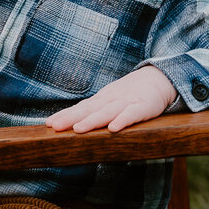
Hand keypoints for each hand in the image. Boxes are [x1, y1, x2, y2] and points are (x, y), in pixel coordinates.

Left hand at [48, 64, 176, 134]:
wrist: (158, 79)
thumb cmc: (130, 94)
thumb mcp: (110, 101)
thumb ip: (94, 111)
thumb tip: (72, 123)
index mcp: (102, 99)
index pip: (80, 107)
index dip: (65, 115)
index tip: (49, 124)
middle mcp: (110, 100)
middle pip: (88, 110)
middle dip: (71, 118)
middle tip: (55, 127)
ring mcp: (125, 102)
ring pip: (106, 112)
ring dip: (92, 121)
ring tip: (78, 129)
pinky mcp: (142, 107)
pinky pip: (131, 114)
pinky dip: (122, 120)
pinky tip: (113, 128)